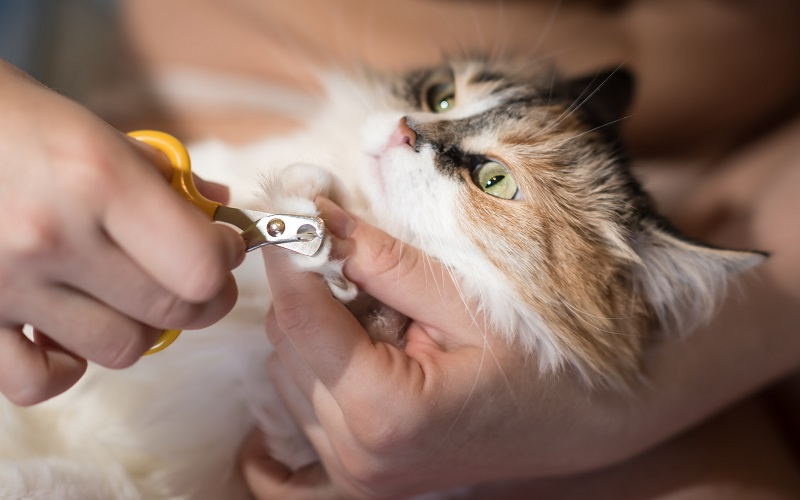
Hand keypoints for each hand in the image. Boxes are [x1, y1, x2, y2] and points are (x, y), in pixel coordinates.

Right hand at [0, 60, 244, 405]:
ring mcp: (7, 284)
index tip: (224, 247)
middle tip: (196, 280)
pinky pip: (37, 383)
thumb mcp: (97, 131)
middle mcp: (53, 238)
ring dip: (140, 327)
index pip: (200, 265)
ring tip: (124, 296)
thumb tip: (220, 211)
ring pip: (121, 349)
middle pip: (172, 312)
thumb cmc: (16, 123)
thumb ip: (164, 176)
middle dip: (204, 298)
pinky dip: (65, 368)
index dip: (226, 259)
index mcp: (97, 179)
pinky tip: (66, 334)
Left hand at [242, 197, 799, 497]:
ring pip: (289, 370)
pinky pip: (304, 401)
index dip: (293, 256)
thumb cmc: (544, 358)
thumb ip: (384, 262)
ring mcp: (357, 474)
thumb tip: (317, 219)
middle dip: (312, 290)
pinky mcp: (359, 476)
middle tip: (361, 260)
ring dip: (321, 327)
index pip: (300, 318)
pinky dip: (326, 361)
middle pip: (288, 344)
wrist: (587, 422)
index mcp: (388, 412)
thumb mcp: (469, 299)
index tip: (293, 212)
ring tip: (388, 315)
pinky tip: (375, 347)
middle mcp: (359, 456)